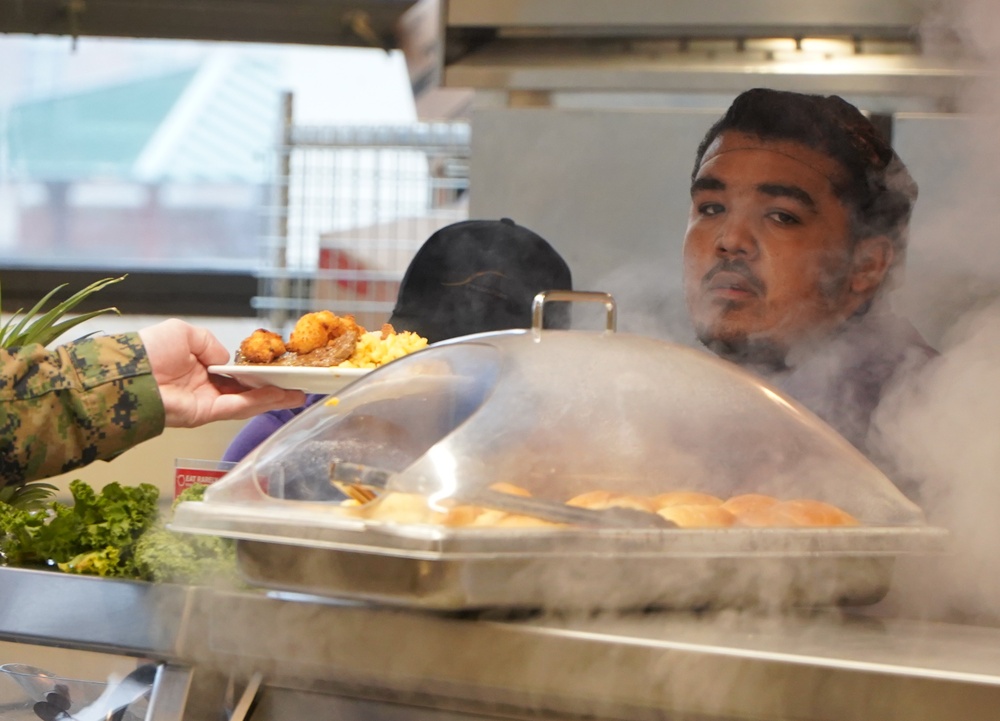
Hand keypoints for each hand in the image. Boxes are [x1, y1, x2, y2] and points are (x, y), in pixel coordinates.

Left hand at [138, 319, 305, 426]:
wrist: (129, 373)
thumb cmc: (149, 350)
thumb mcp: (184, 332)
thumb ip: (211, 344)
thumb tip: (227, 360)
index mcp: (198, 367)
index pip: (233, 372)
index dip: (256, 371)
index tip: (277, 368)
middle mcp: (204, 387)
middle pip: (246, 389)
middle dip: (273, 388)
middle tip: (297, 386)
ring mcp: (205, 402)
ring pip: (247, 401)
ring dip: (273, 398)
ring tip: (297, 395)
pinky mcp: (204, 414)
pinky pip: (237, 407)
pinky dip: (259, 402)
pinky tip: (278, 396)